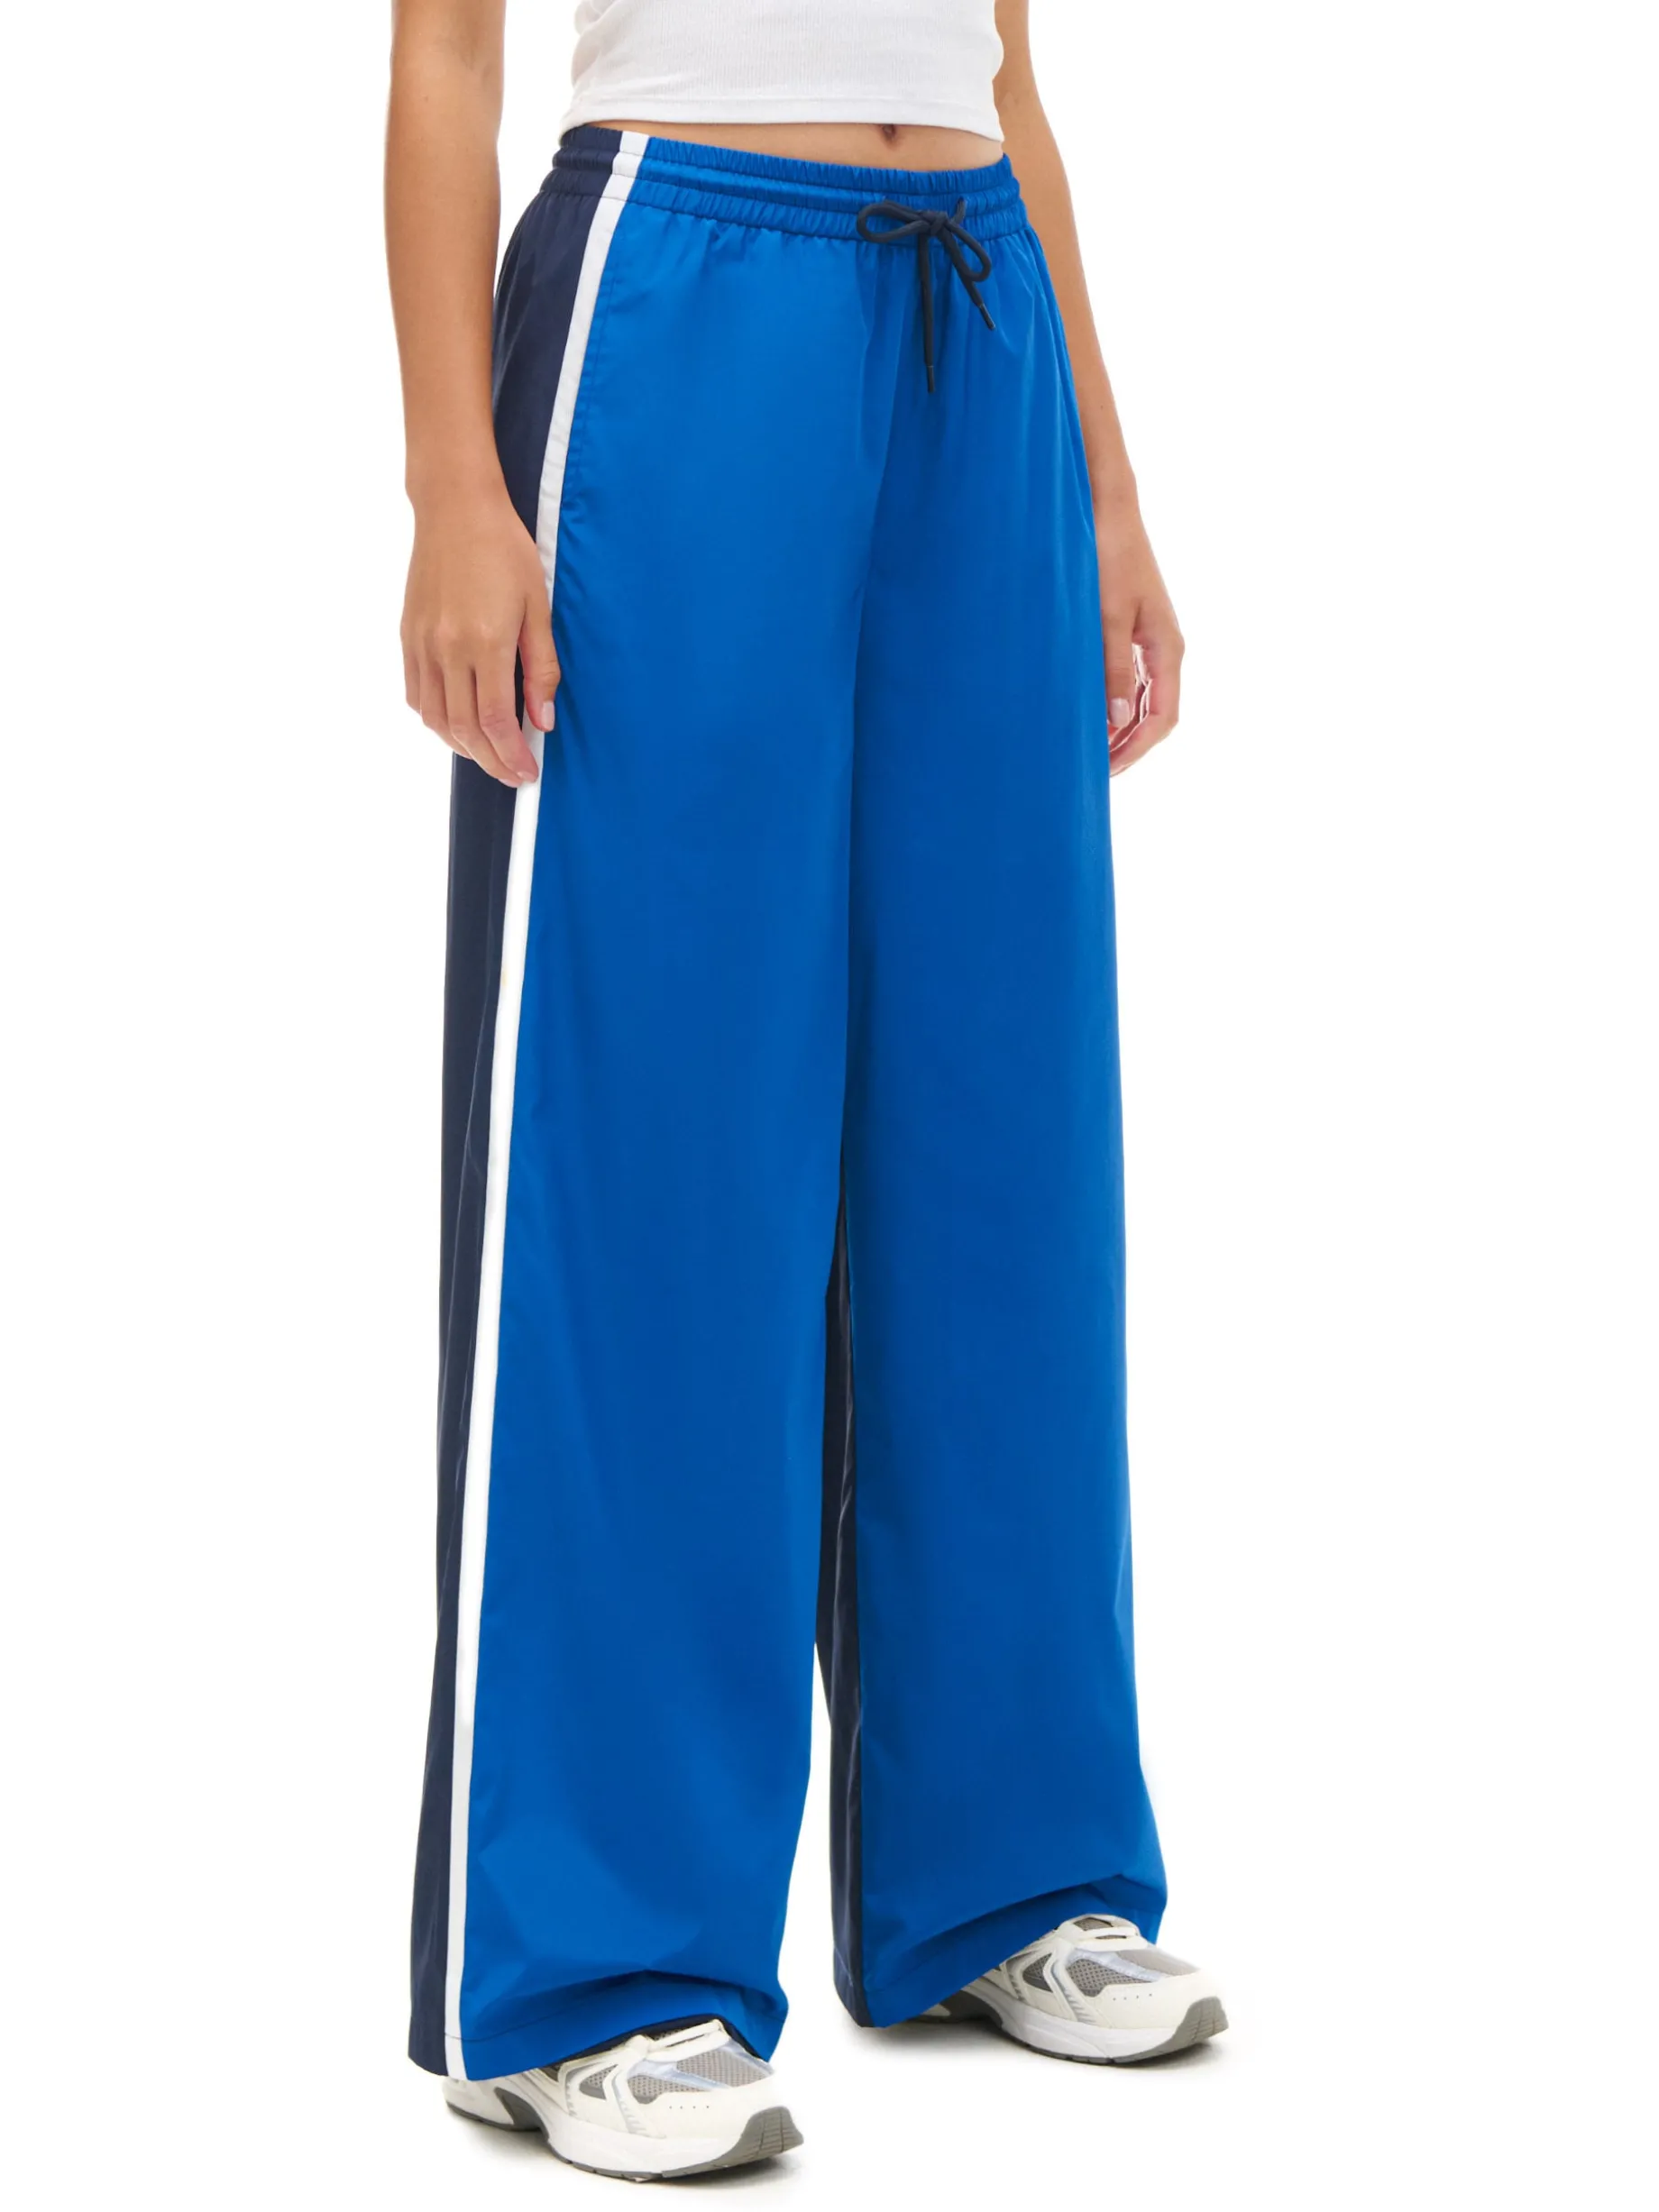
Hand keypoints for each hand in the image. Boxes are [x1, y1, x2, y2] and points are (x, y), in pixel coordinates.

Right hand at [400, 486, 558, 785]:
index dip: (511, 755)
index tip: (527, 772)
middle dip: (491, 761)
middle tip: (513, 775)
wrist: (455, 508)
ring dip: (463, 747)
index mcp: (484, 642)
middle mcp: (447, 649)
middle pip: (465, 729)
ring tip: (489, 754)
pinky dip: (436, 720)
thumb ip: (540, 668)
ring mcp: (422, 644)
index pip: (495, 721)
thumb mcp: (537, 607)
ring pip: (436, 719)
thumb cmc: (503, 549)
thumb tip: (542, 720)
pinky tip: (457, 724)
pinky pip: (416, 695)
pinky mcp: (408, 636)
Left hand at [1096, 499, 1183, 775]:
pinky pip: (1131, 680)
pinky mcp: (1134, 631)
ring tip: (1091, 751)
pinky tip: (1092, 713)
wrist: (1108, 510)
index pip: (1162, 717)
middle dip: (1129, 746)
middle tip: (1094, 773)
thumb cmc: (1109, 558)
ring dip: (1122, 728)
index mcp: (1167, 649)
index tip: (1109, 771)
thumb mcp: (1108, 617)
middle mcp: (1165, 649)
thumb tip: (1117, 722)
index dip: (1137, 749)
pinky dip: (1115, 704)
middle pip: (1155, 714)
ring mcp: (1151, 641)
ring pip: (1143, 700)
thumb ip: (1112, 670)